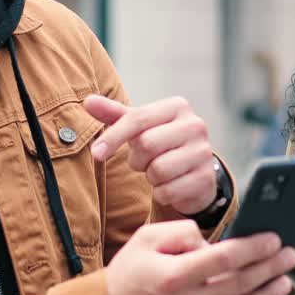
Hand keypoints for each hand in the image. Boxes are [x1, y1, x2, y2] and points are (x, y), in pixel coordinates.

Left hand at [85, 95, 218, 215]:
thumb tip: (88, 101)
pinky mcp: (207, 179)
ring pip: (158, 170)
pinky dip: (161, 193)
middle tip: (144, 161)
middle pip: (147, 145)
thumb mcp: (138, 127)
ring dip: (150, 177)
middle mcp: (195, 125)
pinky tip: (169, 185)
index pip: (138, 119)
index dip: (113, 137)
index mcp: (178, 106)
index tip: (96, 154)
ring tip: (158, 171)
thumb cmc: (160, 143)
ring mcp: (204, 152)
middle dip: (137, 159)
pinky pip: (168, 191)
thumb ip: (114, 114)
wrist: (194, 171)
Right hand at [104, 220, 294, 294]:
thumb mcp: (147, 238)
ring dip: (269, 291)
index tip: (273, 238)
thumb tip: (212, 241)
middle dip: (270, 266)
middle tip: (290, 254)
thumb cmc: (127, 276)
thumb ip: (182, 231)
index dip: (254, 247)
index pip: (226, 258)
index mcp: (175, 275)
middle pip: (241, 282)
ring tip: (286, 278)